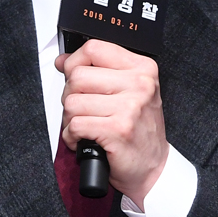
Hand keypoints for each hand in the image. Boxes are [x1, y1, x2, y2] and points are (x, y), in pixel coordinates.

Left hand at [56, 40, 168, 208]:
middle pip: (78, 76)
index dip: (74, 62)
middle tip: (83, 110)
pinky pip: (75, 125)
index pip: (94, 48)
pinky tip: (84, 140)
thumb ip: (99, 72)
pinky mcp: (118, 130)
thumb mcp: (129, 92)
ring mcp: (130, 107)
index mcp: (142, 68)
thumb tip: (64, 61)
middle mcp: (140, 84)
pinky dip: (71, 137)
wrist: (153, 168)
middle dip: (70, 96)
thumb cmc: (138, 130)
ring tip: (86, 126)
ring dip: (70, 119)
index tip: (72, 74)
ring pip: (72, 102)